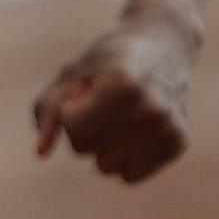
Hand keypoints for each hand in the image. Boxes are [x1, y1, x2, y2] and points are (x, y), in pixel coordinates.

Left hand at [33, 21, 192, 183]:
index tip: (86, 90)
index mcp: (124, 83)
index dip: (71, 111)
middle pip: (86, 150)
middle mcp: (152, 108)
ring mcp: (168, 128)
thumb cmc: (110, 58)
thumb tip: (39, 153)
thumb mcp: (73, 73)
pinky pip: (129, 176)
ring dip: (104, 146)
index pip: (74, 129)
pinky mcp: (178, 143)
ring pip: (107, 168)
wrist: (166, 42)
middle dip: (85, 129)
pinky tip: (135, 131)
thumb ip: (48, 110)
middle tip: (105, 100)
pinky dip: (124, 159)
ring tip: (121, 114)